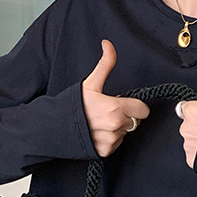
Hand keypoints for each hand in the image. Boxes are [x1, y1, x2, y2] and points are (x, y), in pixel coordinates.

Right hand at [81, 40, 149, 156]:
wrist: (53, 127)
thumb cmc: (72, 105)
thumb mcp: (90, 83)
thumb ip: (105, 64)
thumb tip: (108, 44)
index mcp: (115, 108)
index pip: (143, 110)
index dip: (135, 105)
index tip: (123, 102)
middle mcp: (115, 126)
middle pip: (135, 121)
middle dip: (126, 115)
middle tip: (109, 111)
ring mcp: (111, 141)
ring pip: (126, 133)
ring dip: (118, 128)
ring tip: (100, 122)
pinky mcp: (105, 152)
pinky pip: (117, 144)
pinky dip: (110, 139)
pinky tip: (97, 132)